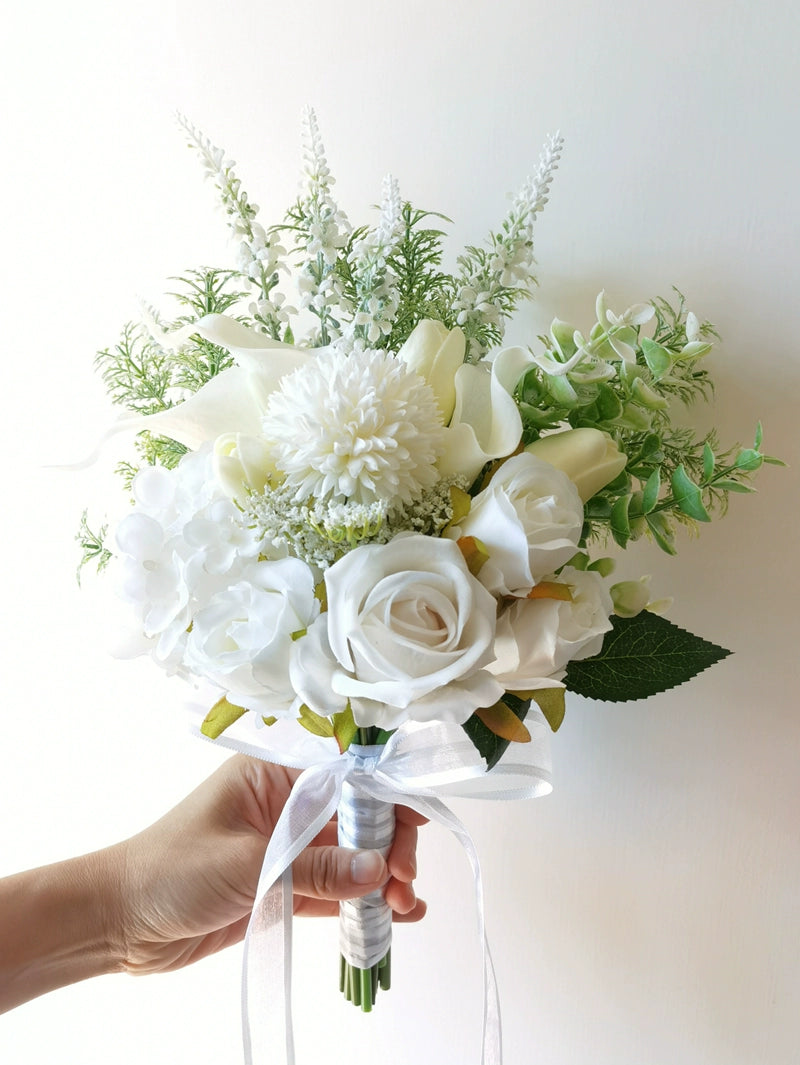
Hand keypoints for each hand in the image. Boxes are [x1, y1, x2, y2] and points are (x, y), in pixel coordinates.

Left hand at [113, 754, 426, 974]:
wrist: (118, 922)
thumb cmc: (170, 870)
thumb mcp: (247, 863)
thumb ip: (317, 866)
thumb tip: (379, 869)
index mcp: (272, 776)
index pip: (343, 775)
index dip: (384, 796)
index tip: (417, 822)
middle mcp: (285, 806)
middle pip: (356, 817)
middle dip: (387, 844)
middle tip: (404, 878)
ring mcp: (286, 849)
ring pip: (351, 855)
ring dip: (381, 877)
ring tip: (404, 907)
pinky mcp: (283, 888)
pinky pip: (334, 890)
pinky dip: (362, 902)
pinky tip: (393, 918)